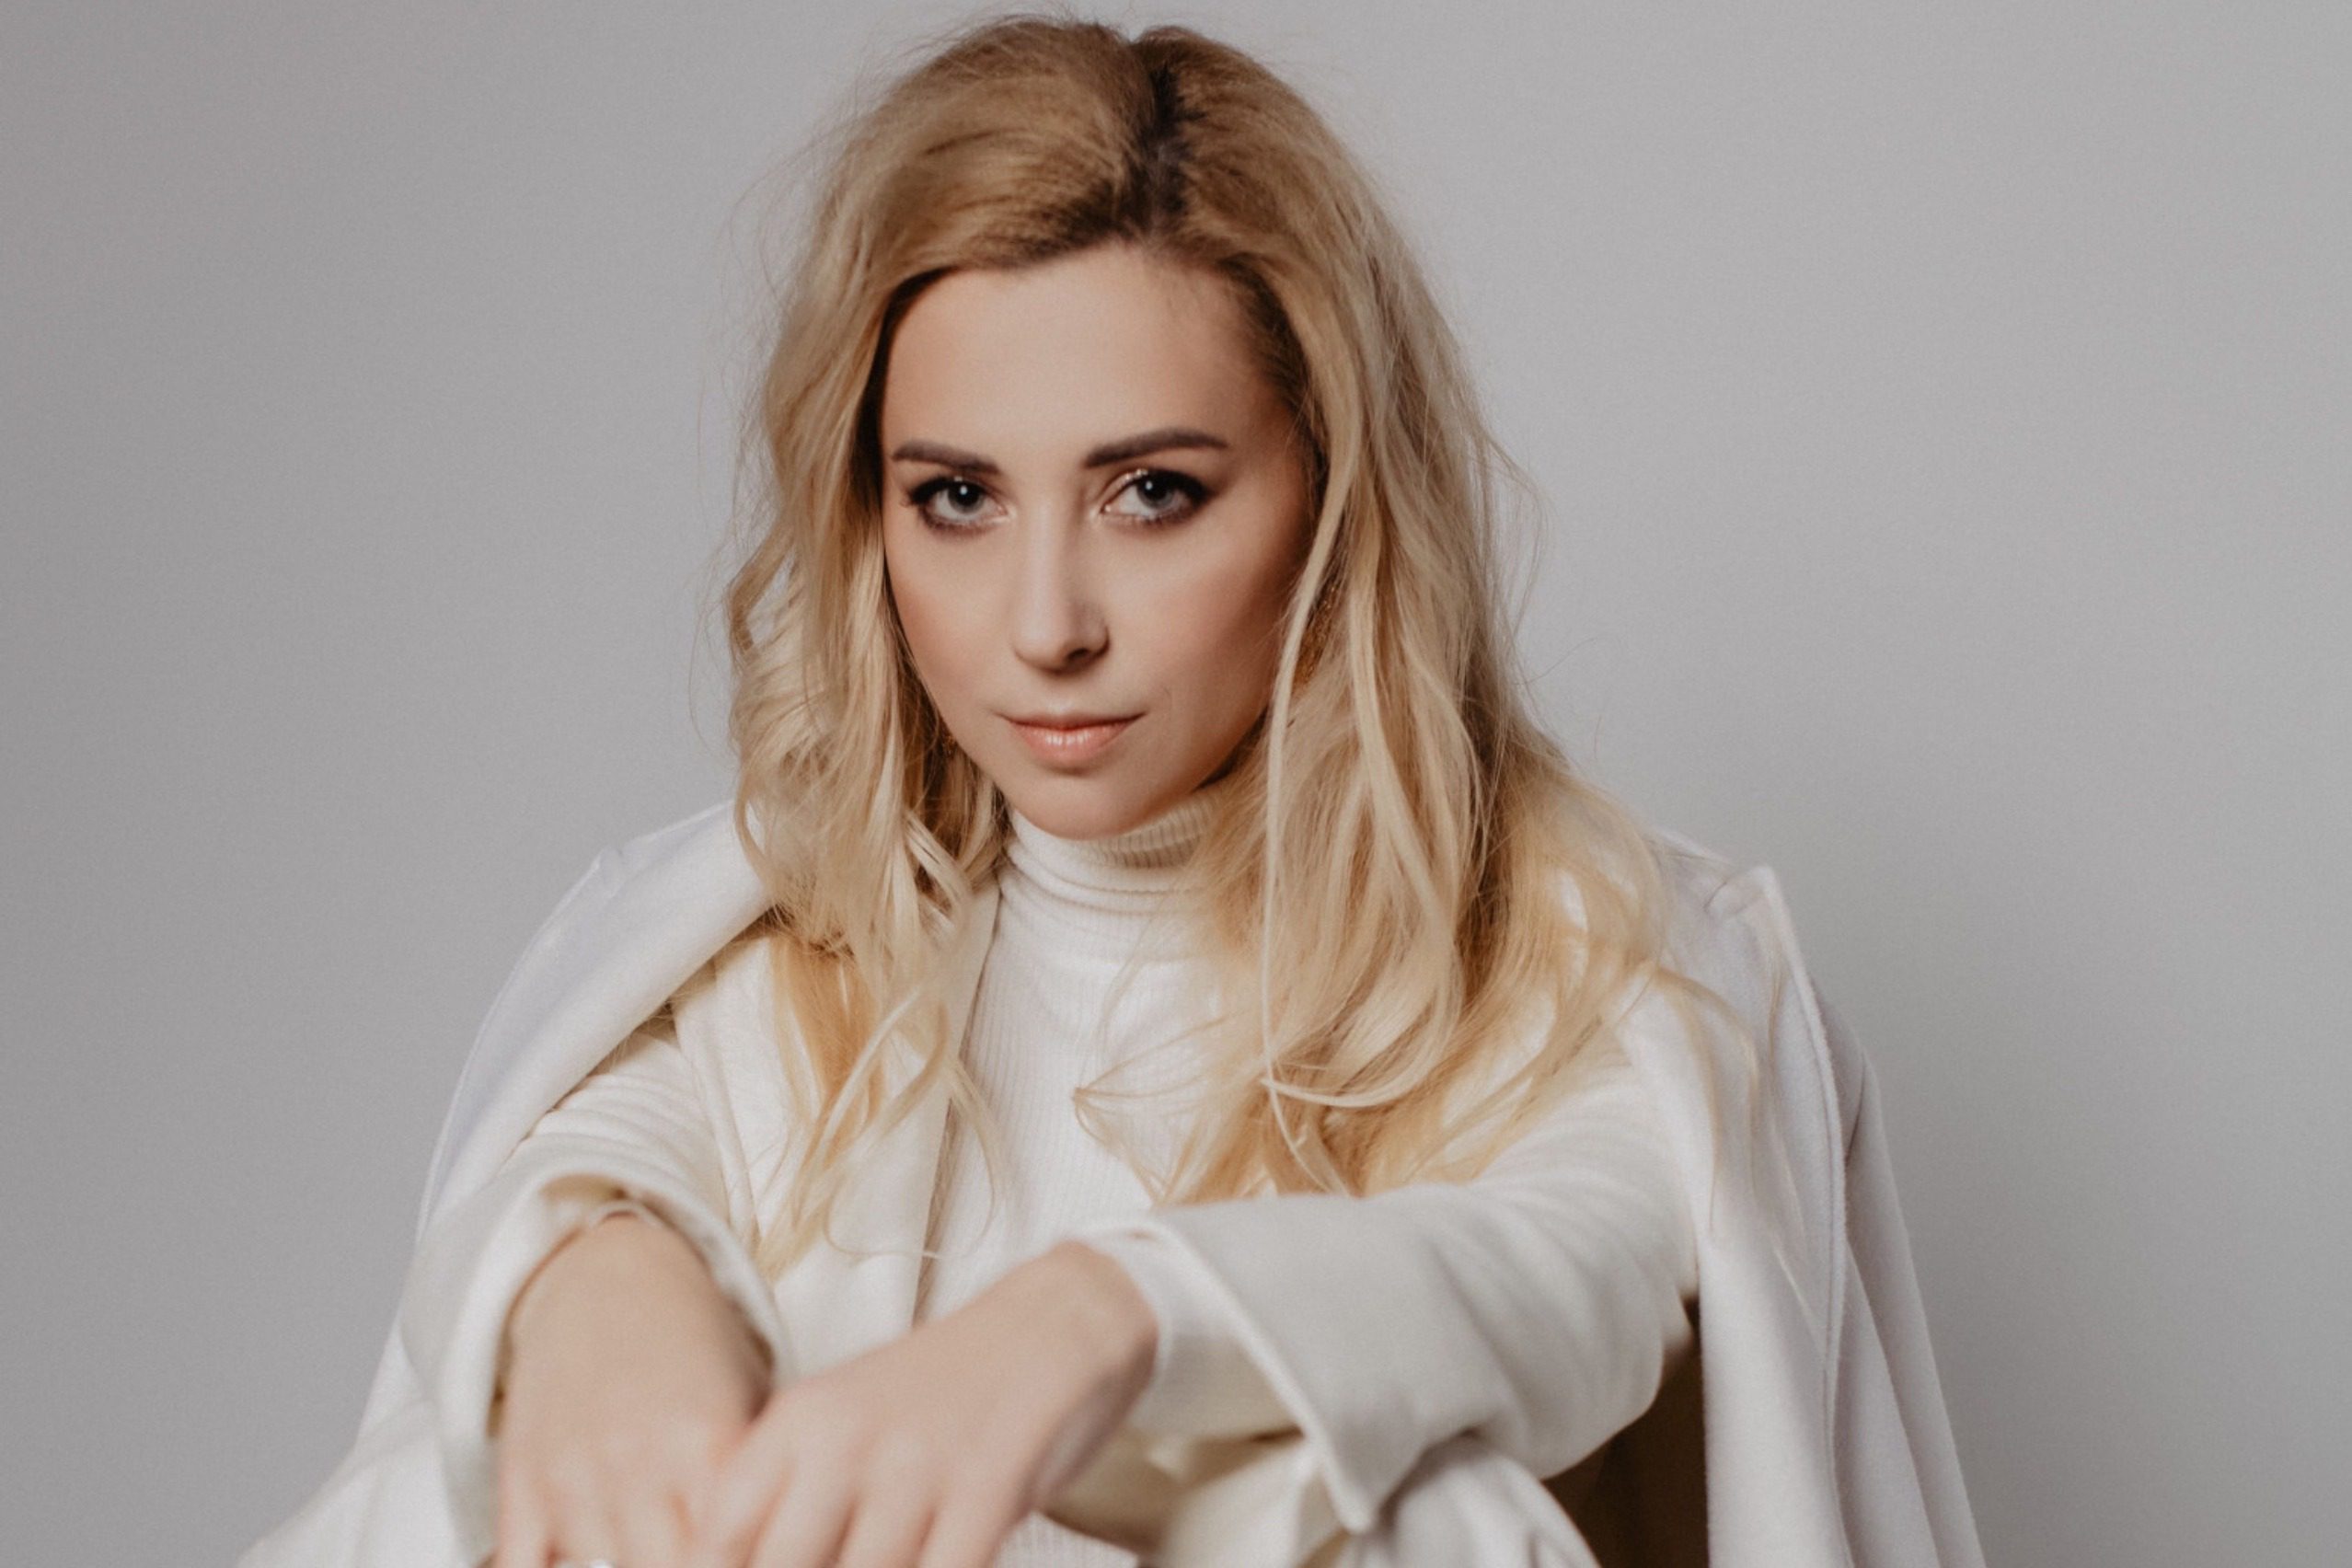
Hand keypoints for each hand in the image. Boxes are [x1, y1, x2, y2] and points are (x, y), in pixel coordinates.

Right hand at [491, 1211, 774, 1567]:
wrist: (603, 1275)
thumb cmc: (697, 1346)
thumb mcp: (752, 1398)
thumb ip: (765, 1480)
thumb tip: (800, 1539)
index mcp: (709, 1441)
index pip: (739, 1551)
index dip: (758, 1558)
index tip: (767, 1554)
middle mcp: (639, 1466)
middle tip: (719, 1556)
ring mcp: (572, 1480)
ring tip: (662, 1551)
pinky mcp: (519, 1487)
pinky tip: (597, 1563)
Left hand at [683, 1238, 1158, 1567]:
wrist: (1052, 1323)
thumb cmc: (943, 1391)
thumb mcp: (846, 1422)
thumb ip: (791, 1494)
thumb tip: (731, 1561)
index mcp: (796, 1422)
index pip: (718, 1537)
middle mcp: (844, 1440)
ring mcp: (916, 1463)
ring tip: (896, 1567)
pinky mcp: (988, 1485)